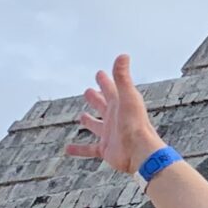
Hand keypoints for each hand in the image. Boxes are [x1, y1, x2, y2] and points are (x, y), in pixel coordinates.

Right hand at [62, 54, 166, 174]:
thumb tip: (123, 55)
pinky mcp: (106, 149)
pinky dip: (79, 149)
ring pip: (97, 126)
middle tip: (88, 91)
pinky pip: (89, 149)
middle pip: (104, 105)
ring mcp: (110, 134)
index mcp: (121, 105)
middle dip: (97, 98)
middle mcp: (116, 118)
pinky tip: (67, 149)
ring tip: (81, 116)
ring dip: (90, 121)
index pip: (111, 89)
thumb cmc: (135, 124)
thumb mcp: (127, 97)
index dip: (105, 81)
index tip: (99, 73)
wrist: (140, 152)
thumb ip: (122, 77)